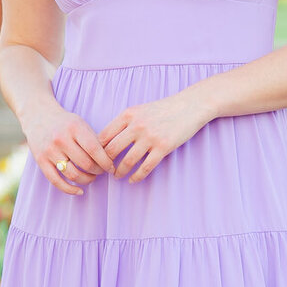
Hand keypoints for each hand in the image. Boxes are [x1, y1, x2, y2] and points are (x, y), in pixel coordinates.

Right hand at [21, 101, 114, 196]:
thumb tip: (109, 160)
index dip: (106, 162)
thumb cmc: (65, 122)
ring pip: (73, 175)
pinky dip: (70, 190)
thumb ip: (93, 140)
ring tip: (91, 177)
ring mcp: (49, 151)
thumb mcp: (80, 123)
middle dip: (98, 171)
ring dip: (86, 180)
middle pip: (85, 164)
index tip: (111, 168)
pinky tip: (79, 191)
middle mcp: (61, 139)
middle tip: (102, 171)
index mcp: (74, 128)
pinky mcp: (41, 160)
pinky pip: (56, 181)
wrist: (38, 115)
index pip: (95, 150)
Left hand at [97, 89, 211, 183]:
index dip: (97, 150)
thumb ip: (124, 122)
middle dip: (106, 164)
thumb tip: (106, 141)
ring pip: (128, 161)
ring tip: (117, 176)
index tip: (96, 158)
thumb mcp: (139, 110)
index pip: (104, 136)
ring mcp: (150, 137)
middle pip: (112, 150)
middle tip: (104, 170)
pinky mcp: (163, 147)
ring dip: (120, 172)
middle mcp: (137, 125)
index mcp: (128, 114)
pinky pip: (146, 167)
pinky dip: (137, 176)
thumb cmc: (162, 109)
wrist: (189, 106)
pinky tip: (133, 180)